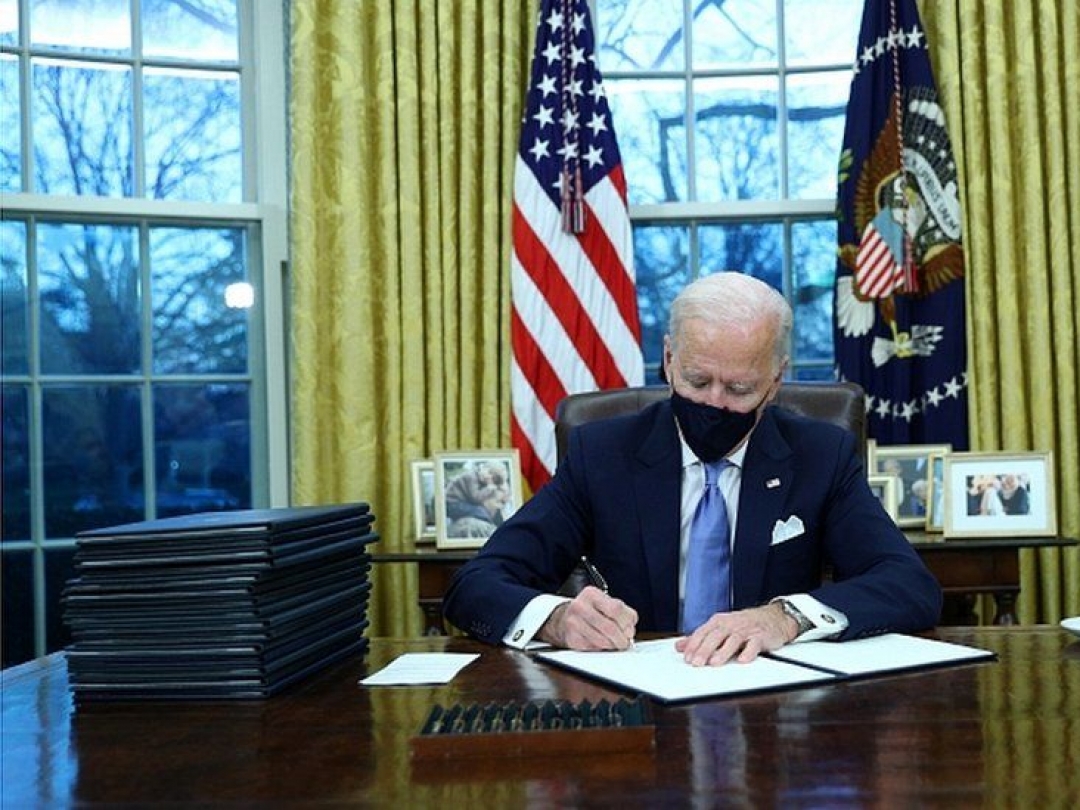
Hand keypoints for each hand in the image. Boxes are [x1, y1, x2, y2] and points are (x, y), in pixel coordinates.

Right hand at [538, 586, 637, 650]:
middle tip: (624, 643)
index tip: (629, 629)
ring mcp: (574, 623)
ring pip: (602, 641)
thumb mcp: (606, 604)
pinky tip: (601, 644)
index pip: (616, 608)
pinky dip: (602, 650)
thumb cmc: (590, 611)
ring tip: (613, 643)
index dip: (626, 622)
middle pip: (610, 627)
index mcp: (591, 594)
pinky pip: (594, 649)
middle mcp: (580, 606)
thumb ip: (623, 613)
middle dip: (621, 639)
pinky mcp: (572, 639)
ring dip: (612, 646)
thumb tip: (629, 631)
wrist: (564, 619)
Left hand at [674, 602, 798, 665]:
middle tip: (697, 663)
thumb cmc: (743, 624)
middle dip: (705, 649)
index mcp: (719, 622)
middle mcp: (731, 624)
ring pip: (733, 639)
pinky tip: (742, 660)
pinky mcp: (761, 636)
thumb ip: (700, 638)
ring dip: (723, 652)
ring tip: (715, 663)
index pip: (703, 632)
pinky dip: (748, 652)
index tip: (687, 658)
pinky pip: (754, 644)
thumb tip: (679, 646)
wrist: (772, 617)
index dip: (694, 645)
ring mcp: (746, 629)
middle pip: (716, 636)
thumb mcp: (720, 627)